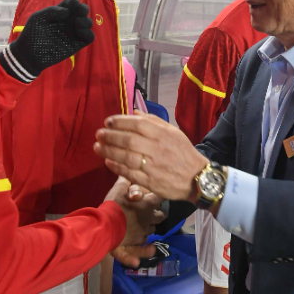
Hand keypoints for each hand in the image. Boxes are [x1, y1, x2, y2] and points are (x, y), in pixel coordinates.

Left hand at [0, 0, 93, 81]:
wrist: (30, 54)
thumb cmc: (32, 34)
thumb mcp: (38, 18)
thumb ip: (52, 11)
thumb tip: (68, 11)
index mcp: (60, 13)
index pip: (71, 3)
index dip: (73, 2)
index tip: (70, 4)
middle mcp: (68, 22)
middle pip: (83, 11)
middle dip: (83, 9)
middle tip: (79, 13)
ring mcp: (73, 33)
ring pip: (88, 23)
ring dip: (86, 21)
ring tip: (77, 24)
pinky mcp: (77, 44)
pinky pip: (90, 37)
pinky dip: (88, 33)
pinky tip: (80, 32)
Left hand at [94, 112, 209, 200]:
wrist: (196, 178)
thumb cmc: (183, 152)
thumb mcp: (173, 132)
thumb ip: (153, 121)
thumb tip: (134, 112)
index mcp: (163, 134)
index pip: (137, 124)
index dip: (120, 121)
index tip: (107, 121)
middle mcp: (157, 149)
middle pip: (129, 140)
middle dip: (110, 136)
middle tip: (99, 134)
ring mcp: (153, 166)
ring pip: (126, 157)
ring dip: (109, 151)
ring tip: (97, 147)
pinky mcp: (150, 181)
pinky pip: (129, 173)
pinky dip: (116, 167)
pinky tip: (107, 161)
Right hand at [104, 176, 165, 267]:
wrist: (106, 227)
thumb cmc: (114, 206)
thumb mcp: (118, 189)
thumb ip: (125, 182)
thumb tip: (126, 173)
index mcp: (147, 204)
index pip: (160, 198)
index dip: (160, 196)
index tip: (159, 196)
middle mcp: (149, 218)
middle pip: (161, 216)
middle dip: (158, 214)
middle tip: (152, 212)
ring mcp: (144, 231)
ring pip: (153, 230)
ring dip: (150, 227)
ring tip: (143, 226)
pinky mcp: (137, 242)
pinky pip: (144, 243)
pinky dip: (144, 246)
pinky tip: (143, 245)